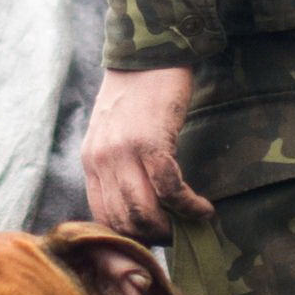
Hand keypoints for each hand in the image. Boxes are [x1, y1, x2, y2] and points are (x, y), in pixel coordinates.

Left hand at [79, 66, 210, 241]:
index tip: (155, 239)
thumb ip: (117, 165)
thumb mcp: (113, 133)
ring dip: (172, 227)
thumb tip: (139, 204)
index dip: (131, 236)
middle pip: (124, 221)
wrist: (149, 54)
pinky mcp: (151, 143)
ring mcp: (124, 152)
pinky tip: (204, 208)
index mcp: (90, 161)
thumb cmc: (137, 93)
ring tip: (192, 224)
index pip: (103, 217)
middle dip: (154, 237)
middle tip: (178, 236)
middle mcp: (101, 160)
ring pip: (144, 212)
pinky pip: (170, 190)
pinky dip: (189, 206)